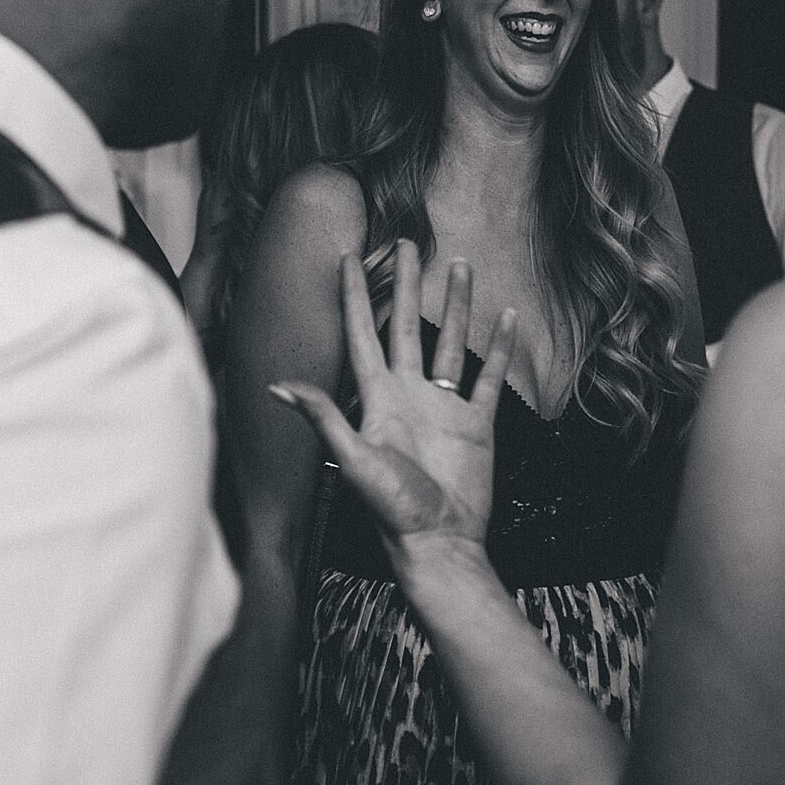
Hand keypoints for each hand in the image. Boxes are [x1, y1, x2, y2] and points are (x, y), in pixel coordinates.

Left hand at [271, 239, 516, 558]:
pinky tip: (506, 319)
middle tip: (406, 242)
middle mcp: (409, 394)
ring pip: (449, 341)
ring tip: (460, 264)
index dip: (353, 296)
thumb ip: (323, 417)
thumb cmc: (392, 508)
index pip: (362, 333)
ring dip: (455, 304)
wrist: (440, 542)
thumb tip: (278, 386)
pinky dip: (499, 349)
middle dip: (405, 283)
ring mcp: (444, 406)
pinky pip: (489, 377)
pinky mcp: (476, 423)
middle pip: (406, 325)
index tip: (347, 257)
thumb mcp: (354, 460)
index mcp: (377, 398)